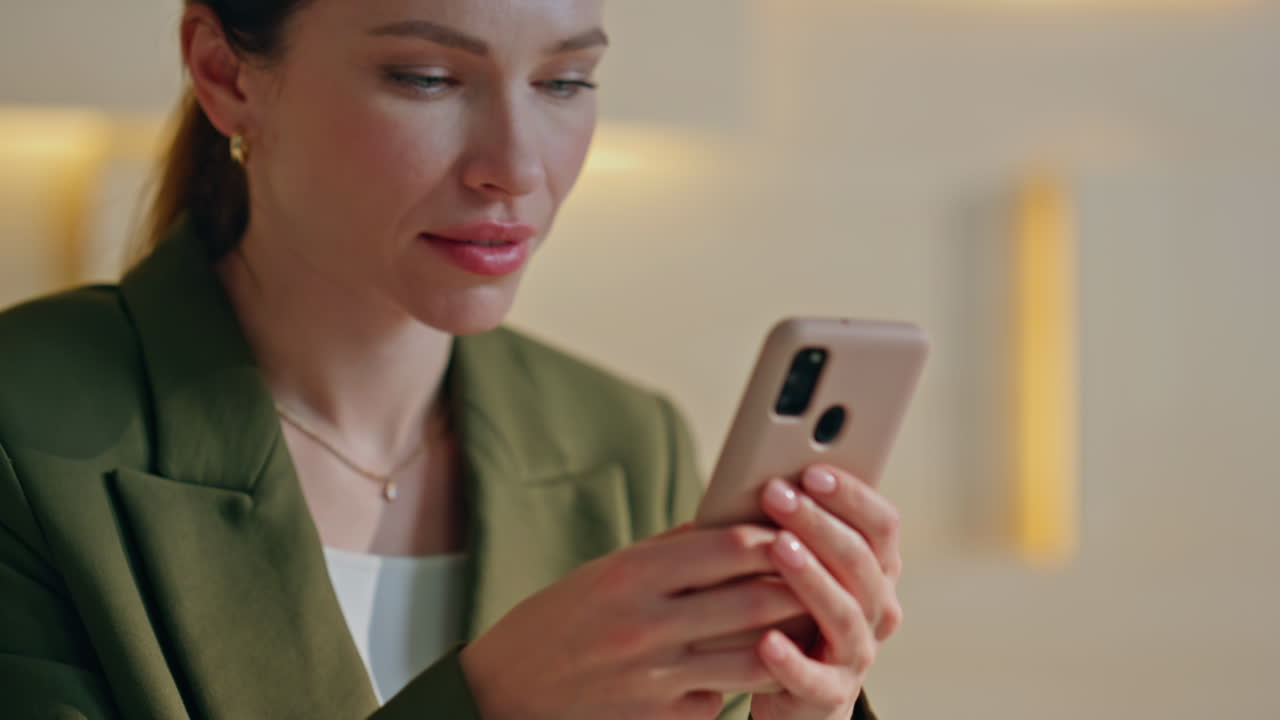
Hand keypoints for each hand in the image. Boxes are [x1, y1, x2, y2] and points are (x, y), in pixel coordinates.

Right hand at [460, 523, 806, 719]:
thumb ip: (669, 553)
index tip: (799, 531)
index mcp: (630, 575)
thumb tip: (731, 525)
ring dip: (790, 641)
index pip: (728, 548)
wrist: (503, 695)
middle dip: (800, 588)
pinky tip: (759, 669)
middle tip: (829, 576)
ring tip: (812, 624)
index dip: (774, 538)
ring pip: (754, 659)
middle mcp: (645, 626)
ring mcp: (655, 680)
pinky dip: (742, 683)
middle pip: (752, 601)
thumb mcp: (605, 574)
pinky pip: (721, 699)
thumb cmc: (557, 624)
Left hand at [749, 466, 903, 719]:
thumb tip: (766, 476)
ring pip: (844, 612)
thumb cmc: (789, 612)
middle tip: (776, 494)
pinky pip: (812, 677)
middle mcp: (876, 609)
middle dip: (817, 522)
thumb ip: (796, 530)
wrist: (796, 695)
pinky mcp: (828, 695)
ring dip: (811, 576)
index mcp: (877, 571)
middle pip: (860, 560)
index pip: (882, 525)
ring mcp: (857, 654)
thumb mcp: (801, 567)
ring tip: (777, 548)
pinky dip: (791, 659)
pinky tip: (766, 640)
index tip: (811, 471)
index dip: (852, 495)